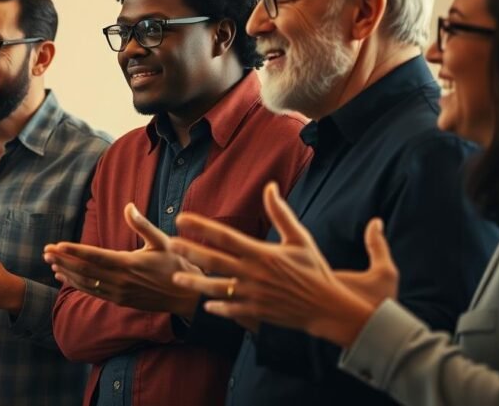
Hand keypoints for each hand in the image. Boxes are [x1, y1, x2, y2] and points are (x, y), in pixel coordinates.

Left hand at [43, 203, 201, 319]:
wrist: (186, 298)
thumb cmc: (175, 265)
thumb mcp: (162, 241)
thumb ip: (142, 225)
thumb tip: (128, 205)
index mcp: (128, 264)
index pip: (94, 256)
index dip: (73, 251)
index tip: (56, 245)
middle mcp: (120, 280)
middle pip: (84, 270)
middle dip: (63, 260)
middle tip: (45, 251)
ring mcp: (118, 293)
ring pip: (86, 283)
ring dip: (67, 273)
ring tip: (51, 263)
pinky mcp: (119, 301)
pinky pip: (93, 292)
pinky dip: (77, 285)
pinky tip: (67, 278)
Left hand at [168, 183, 395, 346]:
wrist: (328, 307)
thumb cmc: (315, 270)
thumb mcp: (300, 239)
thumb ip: (281, 213)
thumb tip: (270, 186)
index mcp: (261, 253)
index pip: (225, 236)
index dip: (201, 227)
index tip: (182, 219)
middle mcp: (252, 274)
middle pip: (214, 261)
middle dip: (189, 252)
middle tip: (170, 244)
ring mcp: (252, 295)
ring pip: (216, 288)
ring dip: (194, 283)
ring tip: (176, 278)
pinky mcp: (255, 312)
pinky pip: (230, 309)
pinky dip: (217, 308)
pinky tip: (204, 306)